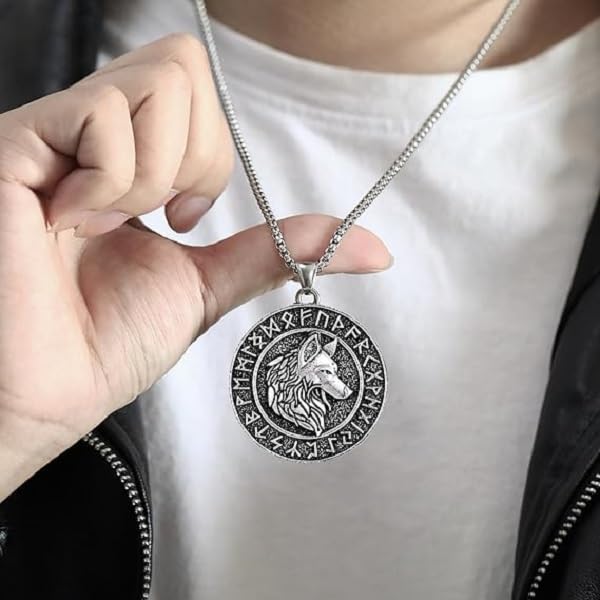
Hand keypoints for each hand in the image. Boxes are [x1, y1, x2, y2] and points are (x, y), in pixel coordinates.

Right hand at [0, 34, 391, 499]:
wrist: (48, 389)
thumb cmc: (108, 340)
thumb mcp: (209, 281)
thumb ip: (280, 249)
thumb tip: (375, 249)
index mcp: (127, 160)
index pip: (193, 85)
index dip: (210, 153)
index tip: (186, 216)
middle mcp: (86, 135)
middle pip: (180, 65)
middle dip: (197, 156)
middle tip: (159, 215)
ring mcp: (50, 135)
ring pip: (156, 82)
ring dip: (157, 176)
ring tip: (107, 225)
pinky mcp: (16, 145)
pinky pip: (103, 118)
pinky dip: (115, 184)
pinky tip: (72, 223)